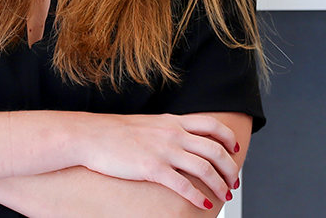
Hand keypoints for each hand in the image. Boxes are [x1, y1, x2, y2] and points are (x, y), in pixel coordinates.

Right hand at [75, 112, 240, 209]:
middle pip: (214, 149)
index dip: (227, 138)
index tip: (234, 149)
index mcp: (172, 121)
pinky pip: (183, 185)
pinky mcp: (152, 168)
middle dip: (229, 167)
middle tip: (233, 181)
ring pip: (204, 168)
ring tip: (224, 196)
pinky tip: (203, 205)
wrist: (91, 135)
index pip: (211, 125)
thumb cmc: (114, 132)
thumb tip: (180, 138)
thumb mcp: (148, 124)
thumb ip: (167, 129)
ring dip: (219, 184)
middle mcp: (173, 134)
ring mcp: (164, 151)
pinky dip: (198, 197)